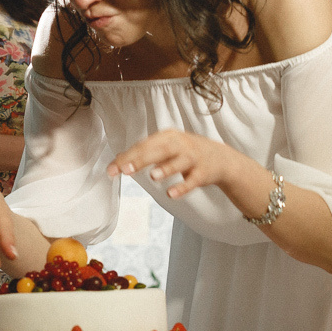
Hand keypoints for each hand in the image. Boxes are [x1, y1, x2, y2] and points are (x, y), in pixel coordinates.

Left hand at [107, 130, 239, 198]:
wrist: (219, 158)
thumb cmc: (185, 152)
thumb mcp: (165, 148)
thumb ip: (143, 154)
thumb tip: (118, 160)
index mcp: (167, 137)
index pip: (143, 146)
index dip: (127, 157)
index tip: (112, 170)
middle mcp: (180, 144)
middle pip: (159, 150)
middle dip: (142, 159)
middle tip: (126, 170)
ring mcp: (193, 158)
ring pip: (178, 162)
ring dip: (166, 169)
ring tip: (153, 177)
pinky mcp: (203, 173)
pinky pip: (192, 180)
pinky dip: (183, 187)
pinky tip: (171, 194)